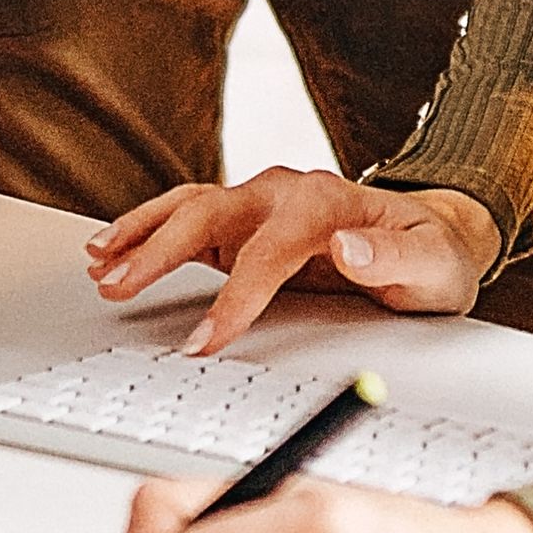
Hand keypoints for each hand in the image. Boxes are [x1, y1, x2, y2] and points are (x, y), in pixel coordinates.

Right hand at [82, 172, 497, 356]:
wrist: (430, 235)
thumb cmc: (431, 254)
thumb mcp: (432, 265)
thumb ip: (393, 258)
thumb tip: (348, 246)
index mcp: (326, 203)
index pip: (269, 250)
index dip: (235, 296)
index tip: (206, 339)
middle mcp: (285, 193)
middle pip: (210, 213)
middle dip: (160, 251)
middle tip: (118, 288)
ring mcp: (260, 203)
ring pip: (187, 207)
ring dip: (140, 233)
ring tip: (100, 265)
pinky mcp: (245, 223)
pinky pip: (186, 220)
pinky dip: (146, 233)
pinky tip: (114, 252)